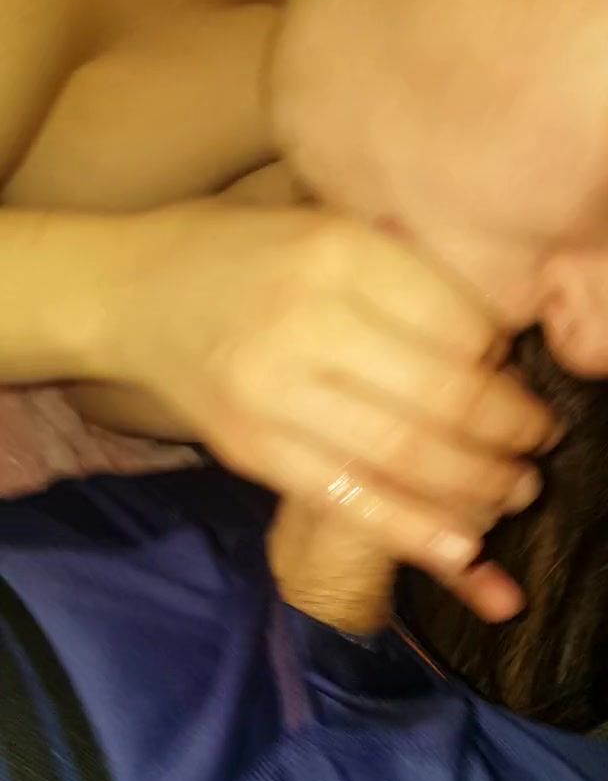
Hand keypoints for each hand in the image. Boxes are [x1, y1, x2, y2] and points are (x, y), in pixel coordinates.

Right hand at [108, 202, 556, 616]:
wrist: (129, 294)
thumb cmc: (238, 256)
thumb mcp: (323, 230)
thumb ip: (401, 278)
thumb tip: (492, 346)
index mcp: (336, 253)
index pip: (457, 322)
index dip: (503, 362)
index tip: (518, 377)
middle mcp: (305, 323)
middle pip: (440, 395)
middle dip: (508, 433)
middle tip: (538, 446)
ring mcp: (272, 394)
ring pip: (401, 454)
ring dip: (476, 486)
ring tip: (515, 493)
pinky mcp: (251, 451)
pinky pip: (346, 498)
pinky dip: (411, 530)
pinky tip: (461, 550)